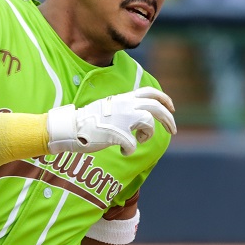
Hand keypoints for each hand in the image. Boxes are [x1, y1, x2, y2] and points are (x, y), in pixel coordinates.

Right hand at [46, 87, 175, 155]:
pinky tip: (123, 152)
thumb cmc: (88, 121)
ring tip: (140, 140)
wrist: (71, 128)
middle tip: (173, 130)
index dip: (164, 99)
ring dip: (148, 134)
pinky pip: (133, 144)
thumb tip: (136, 116)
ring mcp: (121, 119)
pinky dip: (130, 150)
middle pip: (156, 107)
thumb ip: (123, 108)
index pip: (150, 92)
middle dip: (168, 119)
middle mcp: (125, 105)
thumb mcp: (108, 107)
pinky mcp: (117, 133)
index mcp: (123, 98)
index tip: (171, 108)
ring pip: (149, 122)